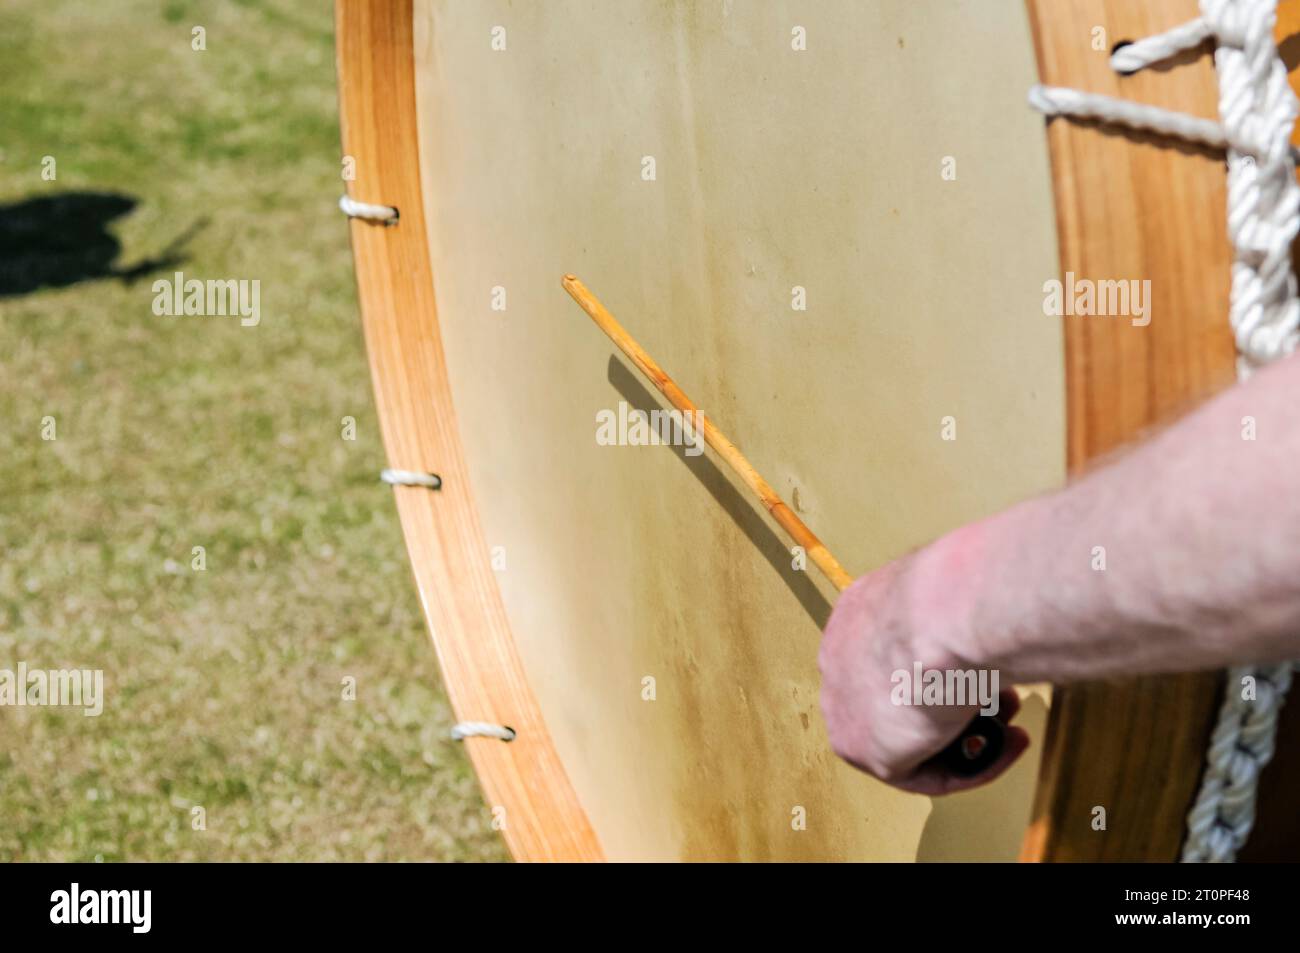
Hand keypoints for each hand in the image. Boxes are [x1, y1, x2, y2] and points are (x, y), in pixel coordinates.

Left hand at [818, 548, 1029, 794]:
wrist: (946, 615)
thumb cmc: (953, 593)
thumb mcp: (951, 592)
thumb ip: (953, 618)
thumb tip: (980, 626)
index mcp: (856, 618)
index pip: (891, 656)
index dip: (943, 671)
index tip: (979, 670)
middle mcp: (840, 663)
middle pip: (899, 699)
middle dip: (953, 706)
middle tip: (1001, 700)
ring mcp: (845, 710)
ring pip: (910, 738)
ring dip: (967, 737)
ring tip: (1013, 724)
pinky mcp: (865, 750)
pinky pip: (923, 772)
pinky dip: (970, 767)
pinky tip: (1005, 748)